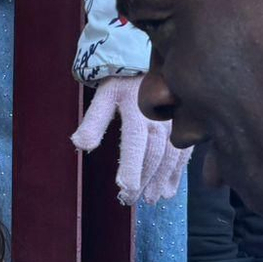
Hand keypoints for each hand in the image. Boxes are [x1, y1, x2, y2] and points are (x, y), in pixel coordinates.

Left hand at [70, 75, 190, 206]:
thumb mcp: (105, 95)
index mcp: (137, 112)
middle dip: (144, 180)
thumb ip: (94, 121)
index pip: (134, 143)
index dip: (131, 166)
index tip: (125, 188)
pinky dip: (177, 173)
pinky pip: (183, 153)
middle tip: (132, 200)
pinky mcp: (184, 128)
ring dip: (162, 180)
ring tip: (153, 199)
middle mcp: (159, 120)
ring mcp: (174, 124)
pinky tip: (169, 189)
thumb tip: (78, 144)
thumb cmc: (123, 81)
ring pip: (171, 157)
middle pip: (154, 155)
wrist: (148, 61)